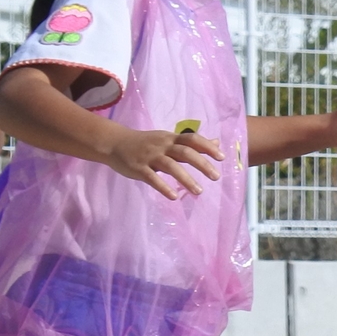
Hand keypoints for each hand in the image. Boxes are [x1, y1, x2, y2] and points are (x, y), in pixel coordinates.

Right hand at [107, 124, 222, 198]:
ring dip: (186, 179)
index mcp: (170, 139)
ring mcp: (149, 157)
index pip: (192, 139)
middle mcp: (162, 146)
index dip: (207, 146)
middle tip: (216, 177)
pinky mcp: (138, 168)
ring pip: (170, 166)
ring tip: (199, 192)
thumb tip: (216, 142)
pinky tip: (174, 196)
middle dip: (202, 164)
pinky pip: (152, 178)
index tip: (222, 157)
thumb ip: (191, 143)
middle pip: (184, 152)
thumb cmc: (146, 143)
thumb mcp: (168, 139)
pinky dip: (163, 187)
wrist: (114, 143)